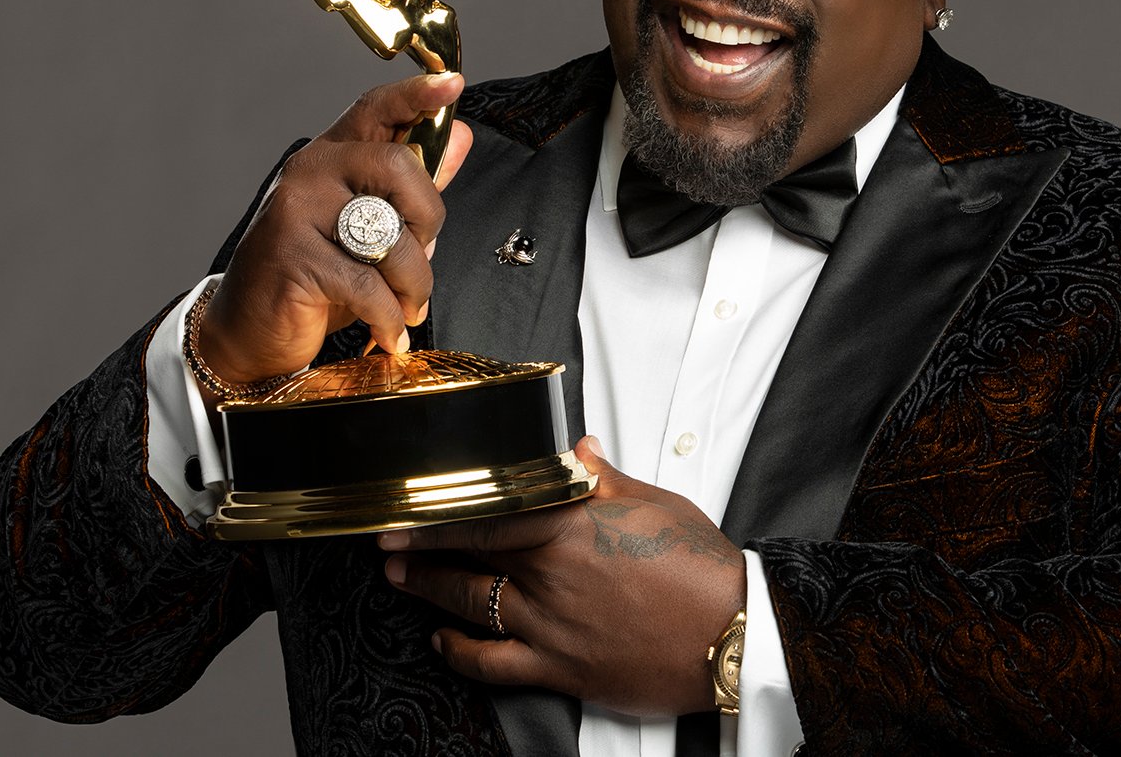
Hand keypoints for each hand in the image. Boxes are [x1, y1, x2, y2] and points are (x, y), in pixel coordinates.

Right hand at [198, 72, 473, 390]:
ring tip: (408, 307)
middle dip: (428, 218)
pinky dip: (389, 318)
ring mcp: (296, 212)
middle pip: (397, 165)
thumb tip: (461, 137)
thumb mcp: (369, 228)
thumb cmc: (314, 278)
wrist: (248, 332)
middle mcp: (309, 173)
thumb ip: (413, 186)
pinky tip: (388, 333)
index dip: (416, 94)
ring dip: (414, 283)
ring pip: (389, 235)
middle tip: (424, 257)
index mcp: (329, 157)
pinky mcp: (292, 258)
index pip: (374, 109)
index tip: (451, 84)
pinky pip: (368, 285)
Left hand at [379, 436, 745, 715]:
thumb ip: (604, 478)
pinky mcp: (560, 669)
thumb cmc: (701, 569)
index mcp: (571, 528)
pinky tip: (443, 642)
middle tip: (389, 543)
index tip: (405, 508)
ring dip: (430, 591)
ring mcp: (550, 628)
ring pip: (469, 607)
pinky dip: (460, 654)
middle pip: (468, 559)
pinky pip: (493, 665)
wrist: (730, 634)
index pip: (488, 514)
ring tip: (403, 579)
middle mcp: (551, 579)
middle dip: (421, 550)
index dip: (438, 513)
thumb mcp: (655, 504)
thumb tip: (578, 450)